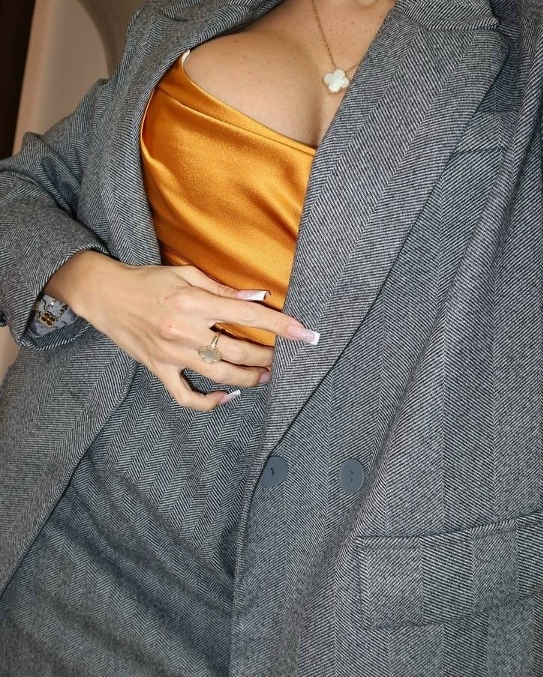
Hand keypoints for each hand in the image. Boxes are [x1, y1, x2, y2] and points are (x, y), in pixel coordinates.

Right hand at [46, 252, 318, 409]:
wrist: (104, 295)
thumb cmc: (147, 280)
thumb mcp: (186, 274)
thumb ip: (223, 289)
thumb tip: (258, 298)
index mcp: (194, 302)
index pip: (248, 315)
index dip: (280, 326)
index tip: (305, 334)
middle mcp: (184, 330)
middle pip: (238, 350)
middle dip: (268, 356)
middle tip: (282, 358)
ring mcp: (171, 354)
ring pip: (219, 374)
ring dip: (248, 378)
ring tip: (265, 376)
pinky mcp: (158, 369)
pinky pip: (186, 395)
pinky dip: (209, 401)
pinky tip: (227, 396)